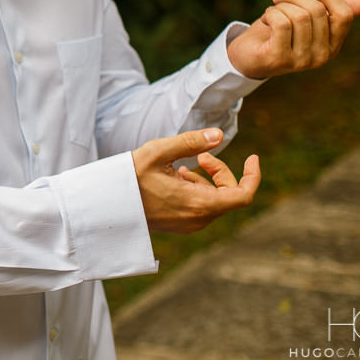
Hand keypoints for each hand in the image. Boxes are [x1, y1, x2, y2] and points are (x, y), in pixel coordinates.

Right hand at [133, 128, 260, 233]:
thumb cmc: (129, 177)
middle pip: (229, 196)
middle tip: (201, 155)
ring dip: (207, 180)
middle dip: (222, 172)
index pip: (243, 195)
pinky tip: (176, 177)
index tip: (252, 157)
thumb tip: (219, 134)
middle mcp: (198, 219)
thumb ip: (191, 142)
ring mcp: (189, 224)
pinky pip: (201, 207)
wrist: (106, 204)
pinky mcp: (180, 224)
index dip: (253, 176)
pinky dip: (197, 190)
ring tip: (181, 166)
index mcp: (199, 204)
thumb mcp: (158, 152)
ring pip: (215, 201)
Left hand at [227, 0, 359, 79]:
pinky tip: (265, 19)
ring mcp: (301, 61)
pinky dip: (271, 14)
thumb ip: (330, 11)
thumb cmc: (277, 34)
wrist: (246, 57)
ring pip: (299, 16)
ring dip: (280, 6)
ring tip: (271, 11)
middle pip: (317, 11)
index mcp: (333, 46)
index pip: (343, 15)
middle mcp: (321, 56)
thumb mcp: (305, 20)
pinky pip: (281, 23)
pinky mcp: (279, 59)